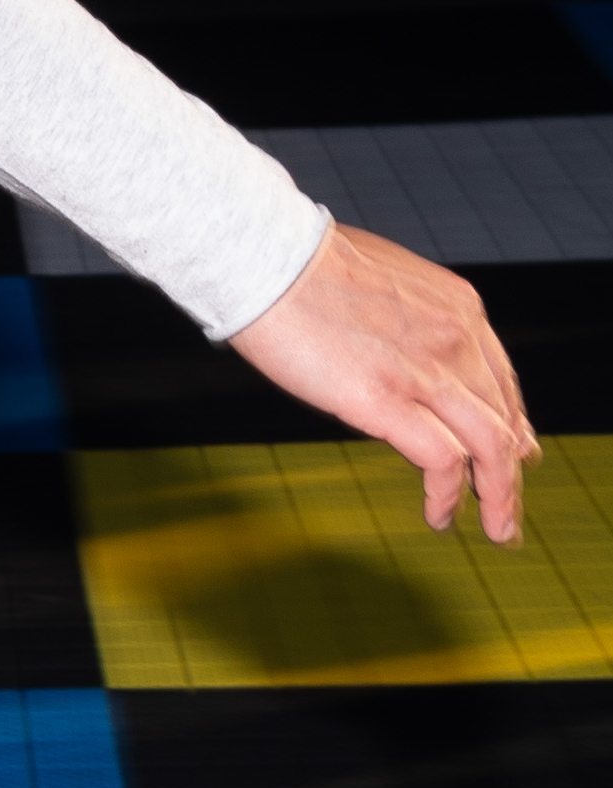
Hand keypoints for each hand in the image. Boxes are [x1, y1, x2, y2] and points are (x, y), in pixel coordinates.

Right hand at [227, 221, 537, 543]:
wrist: (271, 260)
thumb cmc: (303, 268)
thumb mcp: (380, 286)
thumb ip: (405, 320)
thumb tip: (392, 346)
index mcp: (458, 307)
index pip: (502, 378)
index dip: (512, 422)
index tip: (516, 452)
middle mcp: (457, 338)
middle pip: (504, 417)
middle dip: (512, 469)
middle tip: (508, 506)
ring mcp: (427, 370)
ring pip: (491, 445)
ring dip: (498, 494)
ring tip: (495, 527)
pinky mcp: (388, 400)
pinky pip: (442, 460)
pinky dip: (449, 494)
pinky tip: (440, 516)